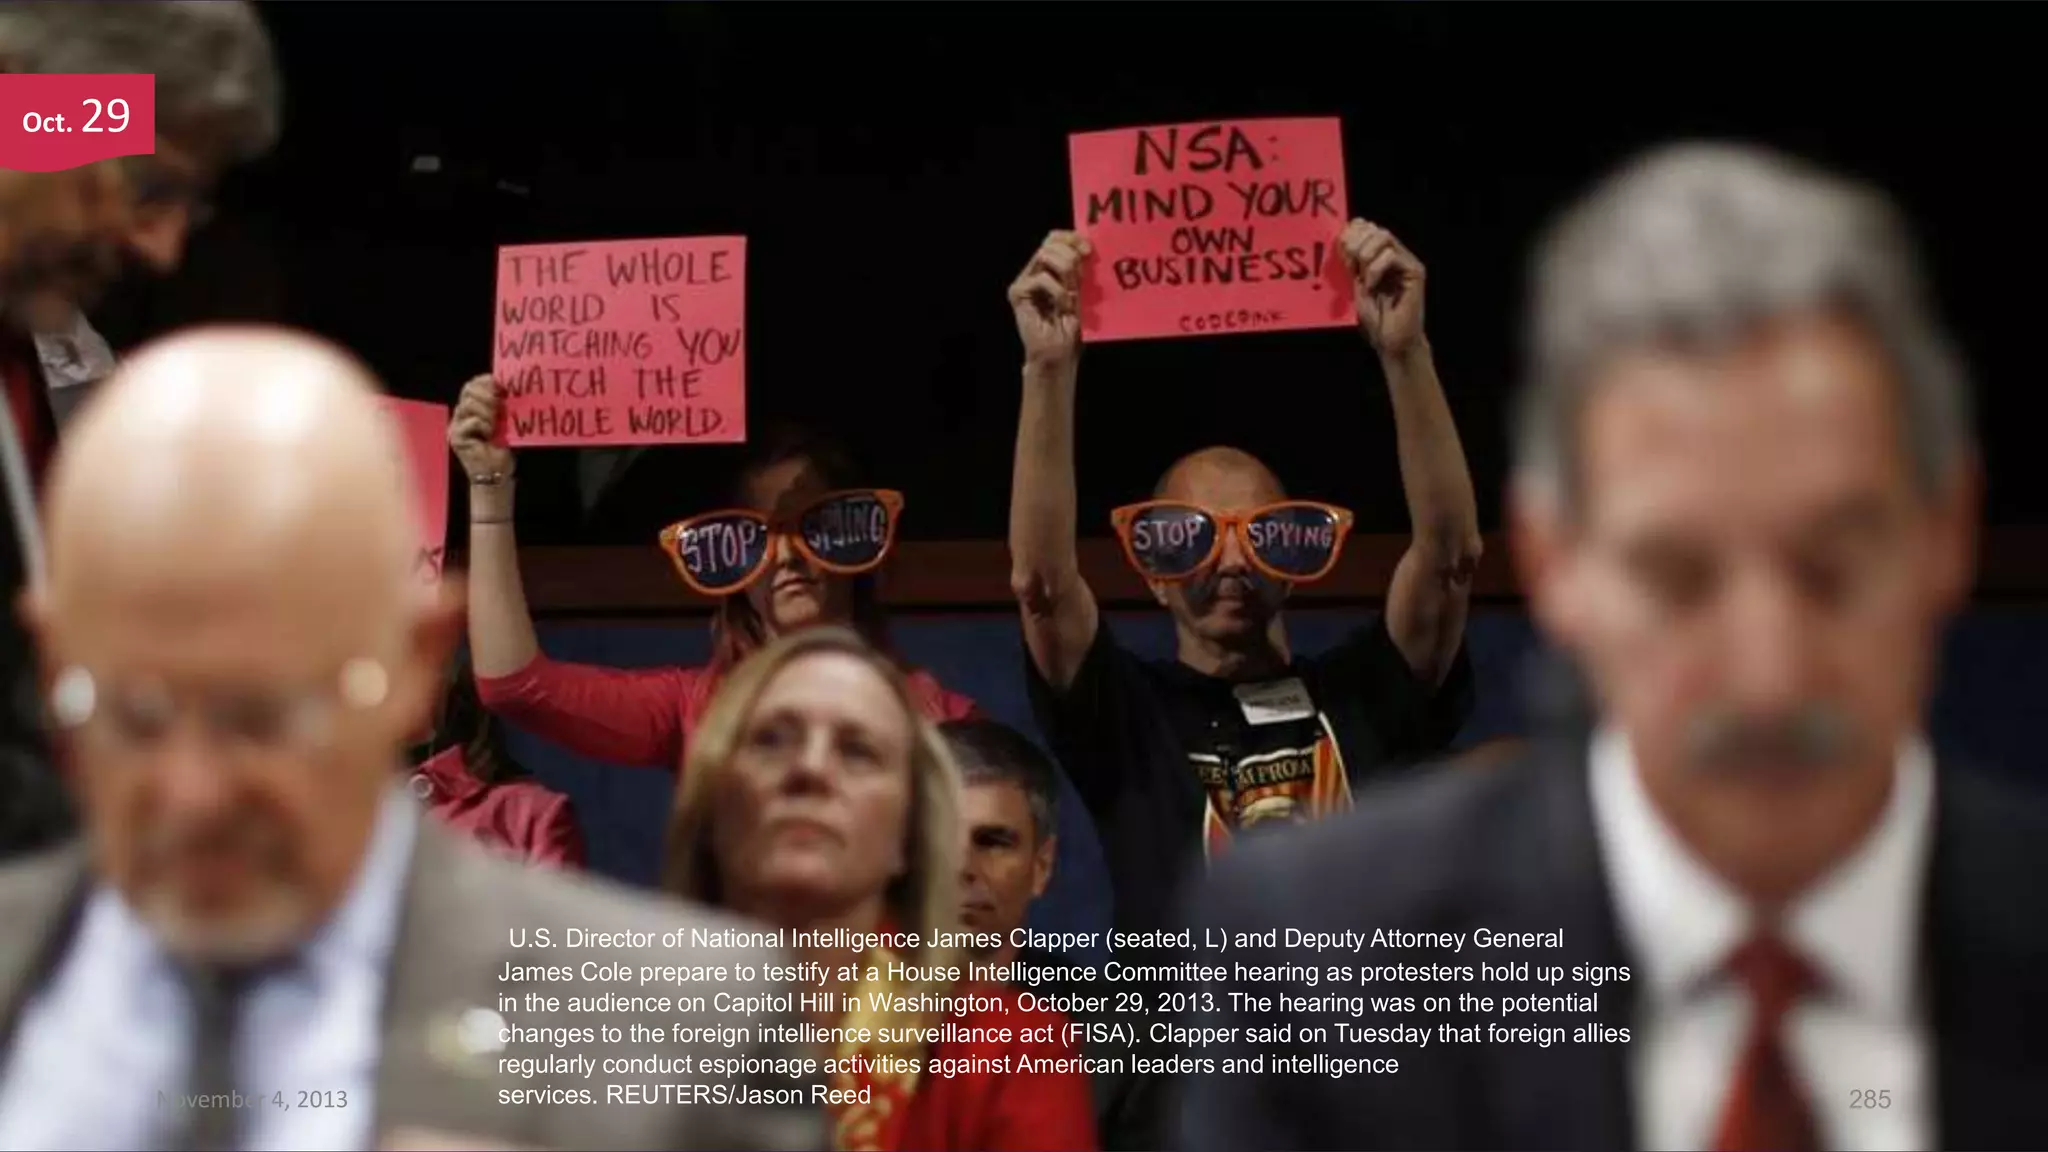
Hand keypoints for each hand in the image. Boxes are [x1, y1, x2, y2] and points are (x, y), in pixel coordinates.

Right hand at [447, 374, 513, 481]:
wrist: (497, 474)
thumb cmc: (503, 448)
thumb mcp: (505, 422)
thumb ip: (503, 405)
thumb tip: (513, 387)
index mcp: (472, 408)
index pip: (472, 384)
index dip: (486, 381)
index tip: (502, 386)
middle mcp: (461, 414)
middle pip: (468, 390)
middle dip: (487, 394)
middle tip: (500, 405)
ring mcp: (456, 425)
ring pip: (468, 404)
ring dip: (487, 412)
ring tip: (495, 425)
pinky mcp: (456, 437)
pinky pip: (472, 421)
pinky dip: (484, 426)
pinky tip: (489, 436)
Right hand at [1009, 230, 1089, 368]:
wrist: (1057, 353)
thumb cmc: (1069, 326)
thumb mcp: (1079, 291)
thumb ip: (1077, 269)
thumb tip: (1085, 246)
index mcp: (1048, 268)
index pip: (1054, 238)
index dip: (1071, 237)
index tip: (1088, 250)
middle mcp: (1033, 271)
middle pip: (1050, 242)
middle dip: (1071, 257)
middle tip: (1080, 278)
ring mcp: (1024, 281)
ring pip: (1045, 255)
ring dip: (1065, 272)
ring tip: (1071, 293)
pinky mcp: (1017, 292)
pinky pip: (1041, 278)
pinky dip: (1058, 291)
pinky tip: (1062, 306)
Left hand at [1343, 220, 1426, 358]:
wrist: (1391, 341)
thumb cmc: (1375, 318)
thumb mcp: (1356, 285)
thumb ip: (1352, 262)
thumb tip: (1343, 237)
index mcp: (1381, 256)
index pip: (1367, 226)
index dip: (1352, 232)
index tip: (1341, 251)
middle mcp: (1396, 255)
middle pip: (1375, 228)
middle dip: (1356, 243)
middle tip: (1350, 266)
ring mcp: (1406, 262)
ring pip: (1384, 236)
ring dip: (1365, 255)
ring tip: (1361, 277)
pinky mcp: (1415, 272)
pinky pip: (1391, 255)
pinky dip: (1375, 269)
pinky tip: (1372, 286)